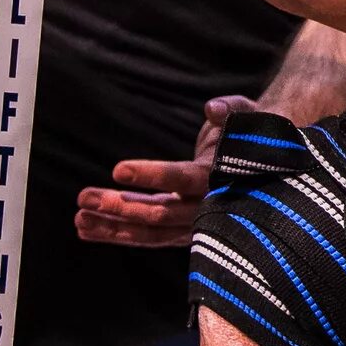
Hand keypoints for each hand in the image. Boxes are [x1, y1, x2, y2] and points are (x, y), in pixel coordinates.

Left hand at [75, 96, 247, 247]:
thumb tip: (212, 109)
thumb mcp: (249, 114)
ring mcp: (195, 223)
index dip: (152, 175)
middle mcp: (209, 206)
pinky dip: (117, 234)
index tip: (117, 169)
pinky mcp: (181, 230)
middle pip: (160, 213)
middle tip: (83, 196)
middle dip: (120, 207)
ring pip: (150, 232)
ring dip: (112, 226)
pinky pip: (147, 236)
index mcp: (223, 177)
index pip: (183, 178)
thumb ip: (232, 110)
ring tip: (78, 217)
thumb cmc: (253, 134)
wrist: (267, 166)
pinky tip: (86, 227)